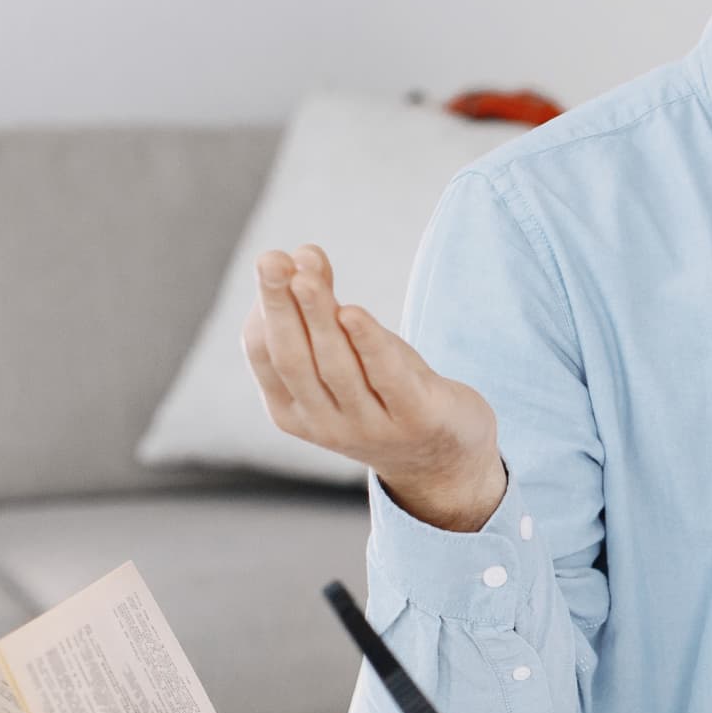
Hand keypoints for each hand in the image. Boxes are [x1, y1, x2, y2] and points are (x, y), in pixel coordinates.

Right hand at [241, 244, 502, 516]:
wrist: (444, 458)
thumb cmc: (385, 392)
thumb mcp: (350, 353)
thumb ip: (325, 308)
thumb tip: (303, 254)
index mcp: (292, 410)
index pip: (267, 356)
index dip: (268, 308)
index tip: (275, 259)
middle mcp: (324, 423)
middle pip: (295, 358)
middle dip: (282, 306)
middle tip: (272, 259)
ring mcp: (369, 427)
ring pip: (335, 366)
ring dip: (318, 316)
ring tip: (306, 276)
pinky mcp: (415, 419)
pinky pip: (386, 379)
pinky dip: (367, 344)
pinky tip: (353, 312)